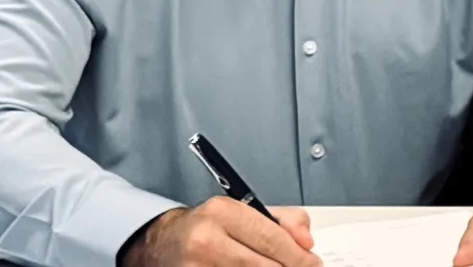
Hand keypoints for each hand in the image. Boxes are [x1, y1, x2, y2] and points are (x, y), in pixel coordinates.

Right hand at [121, 199, 316, 266]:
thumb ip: (285, 222)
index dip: (299, 257)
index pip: (272, 239)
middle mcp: (206, 240)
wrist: (160, 243)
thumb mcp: (245, 212)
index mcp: (222, 213)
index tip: (312, 264)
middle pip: (264, 266)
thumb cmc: (207, 229)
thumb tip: (307, 243)